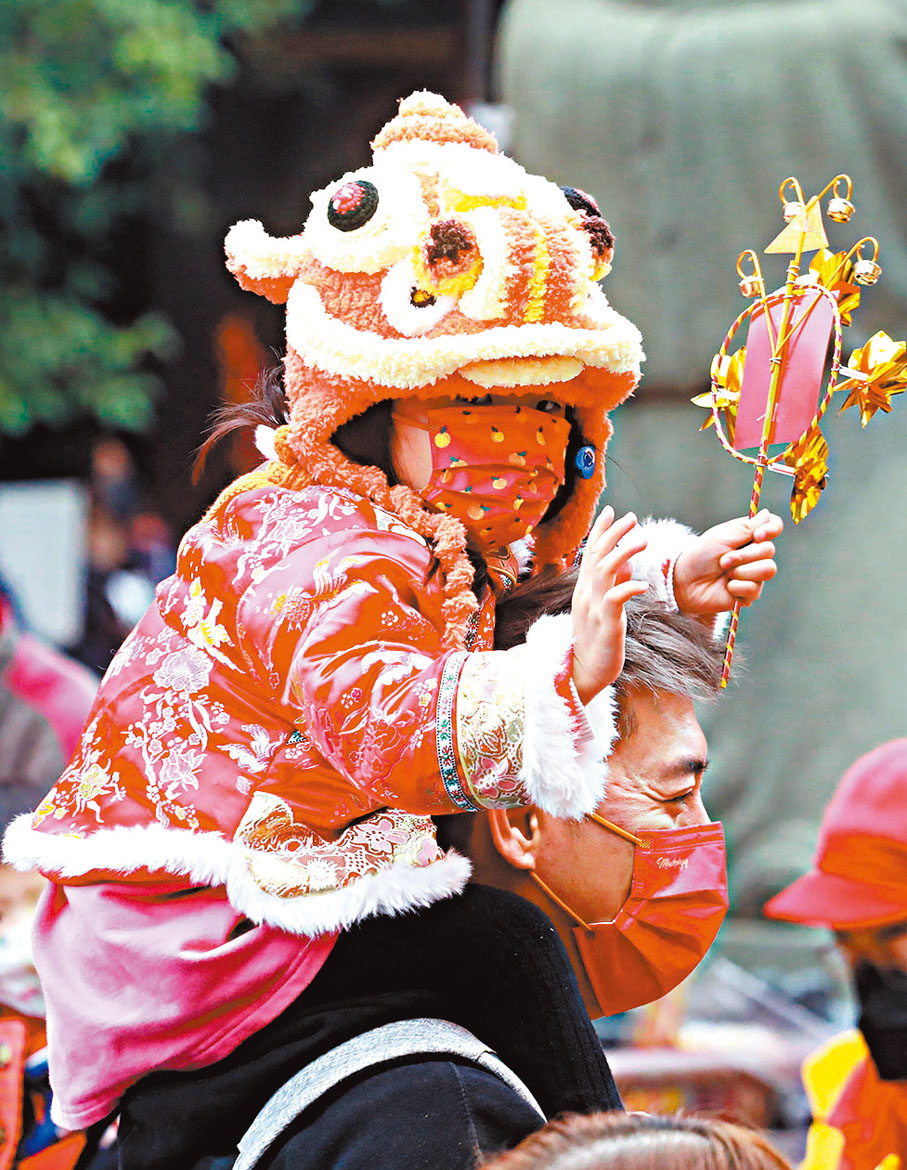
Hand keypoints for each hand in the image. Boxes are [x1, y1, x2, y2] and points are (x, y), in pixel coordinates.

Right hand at [571, 507, 648, 703]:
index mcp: (584, 589)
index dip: (600, 530)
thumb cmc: (596, 642)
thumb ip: (613, 583)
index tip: (612, 510)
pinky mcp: (605, 624)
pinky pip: (614, 599)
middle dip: (613, 533)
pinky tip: (643, 584)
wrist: (583, 674)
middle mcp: (585, 594)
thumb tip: (627, 561)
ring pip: (604, 571)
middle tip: (631, 517)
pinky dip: (628, 587)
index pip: (590, 553)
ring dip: (623, 553)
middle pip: (597, 555)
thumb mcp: (603, 608)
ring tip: (642, 540)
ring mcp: (593, 608)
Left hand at [673, 509, 782, 614]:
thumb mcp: (721, 536)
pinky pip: (755, 588)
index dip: (772, 529)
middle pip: (769, 550)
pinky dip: (737, 586)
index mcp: (749, 536)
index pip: (774, 526)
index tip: (758, 535)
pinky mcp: (750, 593)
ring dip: (741, 571)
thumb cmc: (701, 556)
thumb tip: (767, 514)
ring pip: (768, 569)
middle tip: (723, 560)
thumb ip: (746, 526)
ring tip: (725, 573)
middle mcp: (755, 554)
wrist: (686, 582)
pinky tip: (726, 586)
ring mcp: (754, 574)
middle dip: (743, 556)